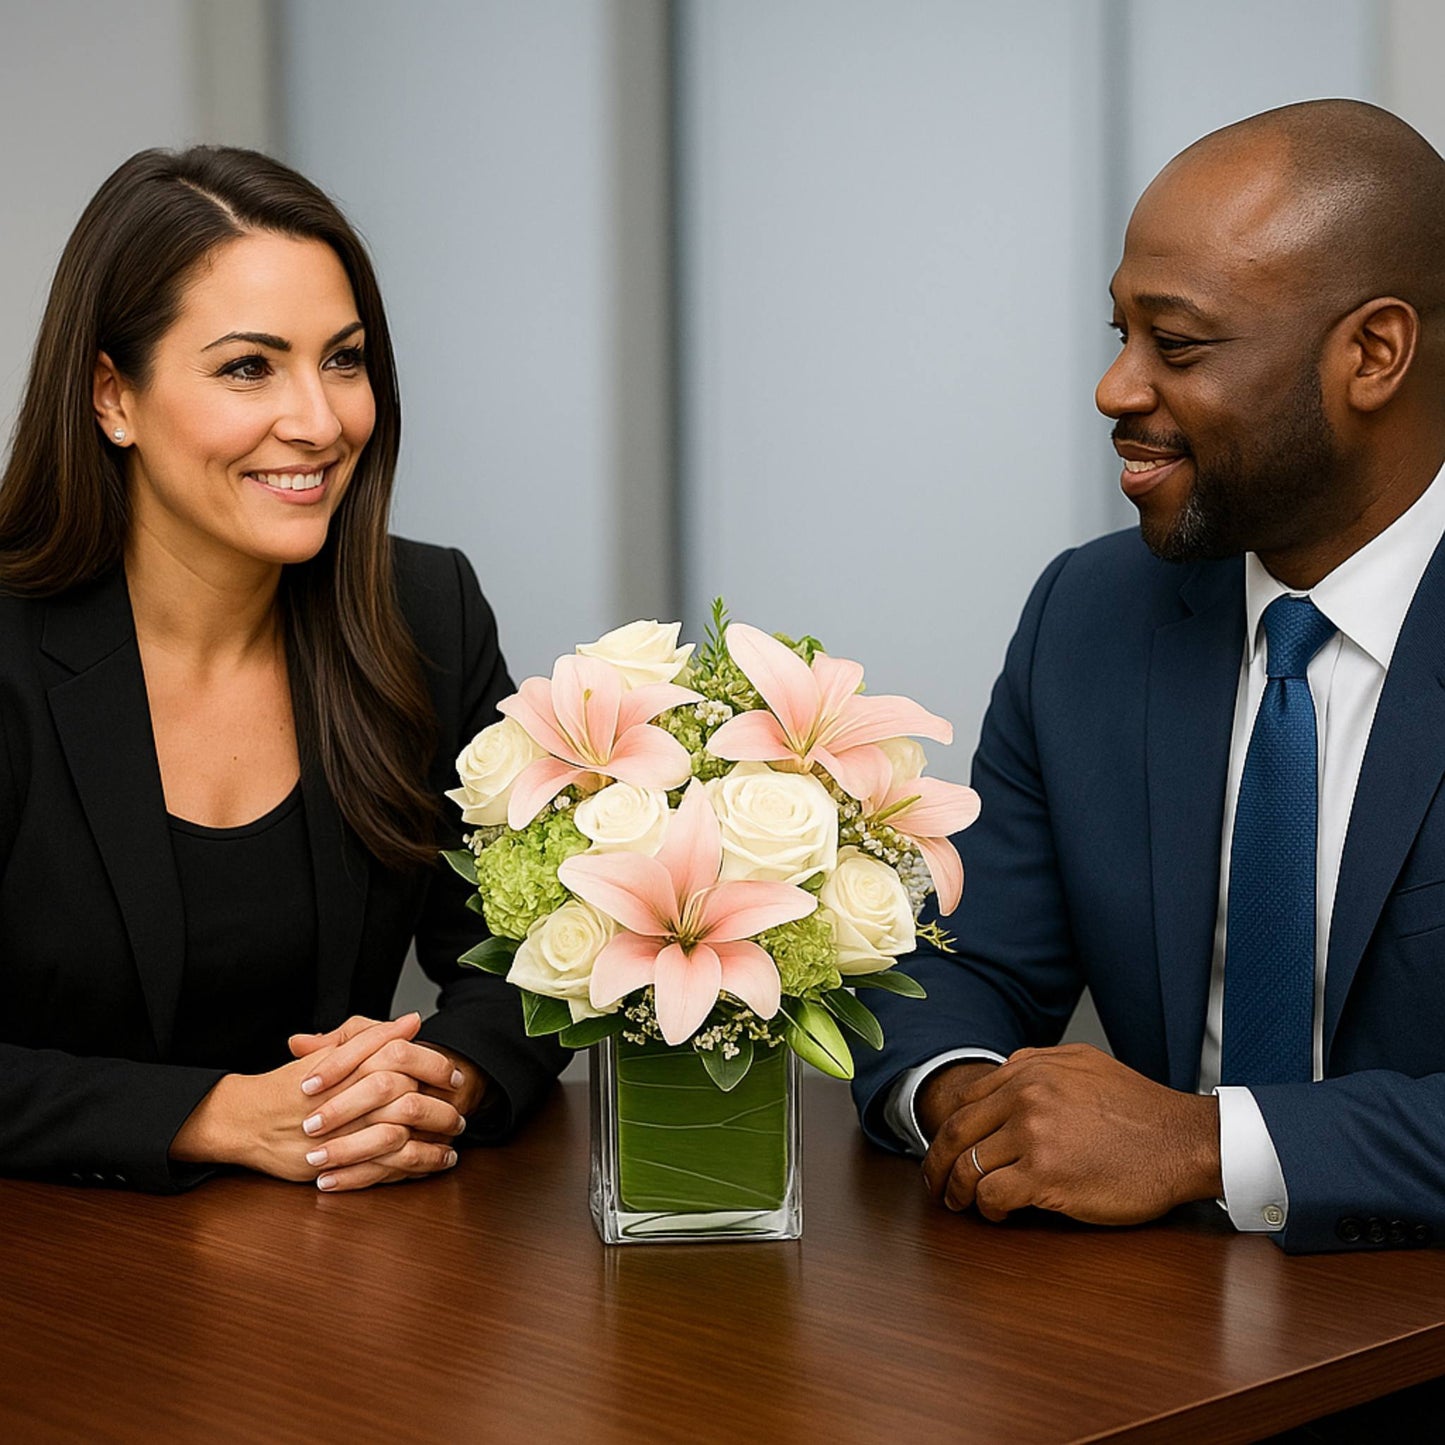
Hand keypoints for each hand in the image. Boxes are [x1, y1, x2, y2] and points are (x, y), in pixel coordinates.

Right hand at [170, 1014, 461, 1189]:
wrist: (247, 1120)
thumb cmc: (293, 1083)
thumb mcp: (330, 1050)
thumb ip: (370, 1034)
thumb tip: (413, 1022)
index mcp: (347, 1066)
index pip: (401, 1059)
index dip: (435, 1066)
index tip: (454, 1074)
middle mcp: (346, 1099)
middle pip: (407, 1099)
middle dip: (442, 1107)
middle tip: (461, 1110)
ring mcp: (340, 1134)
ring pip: (400, 1136)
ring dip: (434, 1140)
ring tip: (453, 1139)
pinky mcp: (335, 1164)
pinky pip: (385, 1168)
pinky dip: (416, 1165)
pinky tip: (435, 1162)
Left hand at [920, 1043, 1222, 1226]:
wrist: (1183, 1141)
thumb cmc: (1140, 1109)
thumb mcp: (1084, 1063)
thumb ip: (1038, 1065)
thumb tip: (1003, 1075)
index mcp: (1030, 1070)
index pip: (966, 1100)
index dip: (949, 1130)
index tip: (946, 1149)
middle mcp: (1025, 1096)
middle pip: (956, 1132)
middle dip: (936, 1162)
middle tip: (934, 1184)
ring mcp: (1033, 1135)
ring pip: (968, 1165)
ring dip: (956, 1190)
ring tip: (959, 1204)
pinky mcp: (1045, 1175)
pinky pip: (992, 1194)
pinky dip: (986, 1209)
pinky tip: (996, 1214)